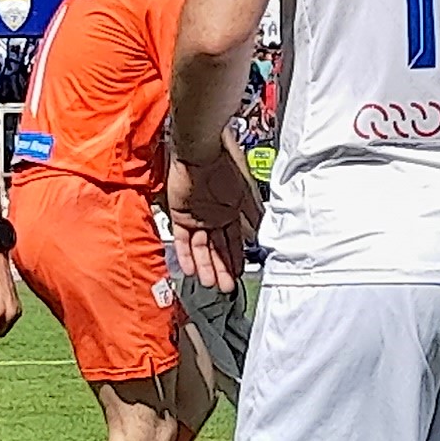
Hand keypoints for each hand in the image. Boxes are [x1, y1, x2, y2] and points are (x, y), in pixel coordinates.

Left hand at [168, 144, 259, 291]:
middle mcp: (214, 218)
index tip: (239, 275)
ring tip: (211, 284)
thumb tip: (259, 236)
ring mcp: (197, 217)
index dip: (236, 259)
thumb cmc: (228, 168)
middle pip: (217, 249)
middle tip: (225, 288)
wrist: (203, 152)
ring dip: (206, 266)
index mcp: (231, 212)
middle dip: (222, 269)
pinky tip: (191, 270)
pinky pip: (182, 240)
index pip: (233, 242)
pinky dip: (186, 255)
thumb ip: (253, 216)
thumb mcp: (246, 195)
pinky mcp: (180, 215)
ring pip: (201, 248)